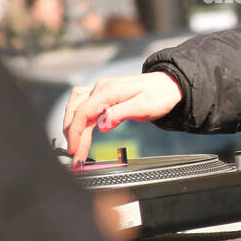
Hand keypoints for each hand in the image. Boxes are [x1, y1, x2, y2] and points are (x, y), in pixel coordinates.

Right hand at [63, 71, 183, 164]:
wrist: (168, 85)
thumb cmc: (159, 95)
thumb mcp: (143, 107)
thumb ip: (120, 114)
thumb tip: (101, 124)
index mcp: (109, 91)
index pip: (82, 112)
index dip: (75, 133)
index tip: (74, 151)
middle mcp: (101, 88)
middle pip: (76, 111)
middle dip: (72, 134)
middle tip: (76, 155)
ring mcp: (101, 90)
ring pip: (76, 107)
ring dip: (72, 126)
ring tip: (76, 145)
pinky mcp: (104, 95)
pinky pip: (84, 105)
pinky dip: (79, 119)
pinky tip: (81, 131)